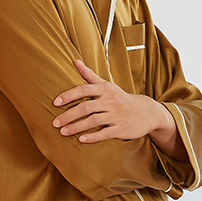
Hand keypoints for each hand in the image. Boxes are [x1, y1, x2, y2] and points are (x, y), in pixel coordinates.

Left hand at [52, 59, 180, 152]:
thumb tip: (75, 61)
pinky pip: (105, 133)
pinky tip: (81, 139)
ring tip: (63, 132)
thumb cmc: (120, 98)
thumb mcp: (107, 85)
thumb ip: (89, 75)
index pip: (84, 89)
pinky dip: (92, 136)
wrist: (146, 112)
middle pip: (86, 107)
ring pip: (93, 121)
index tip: (55, 103)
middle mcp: (110, 101)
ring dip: (77, 127)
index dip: (69, 95)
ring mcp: (116, 115)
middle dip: (68, 115)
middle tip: (55, 122)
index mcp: (105, 89)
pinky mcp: (121, 128)